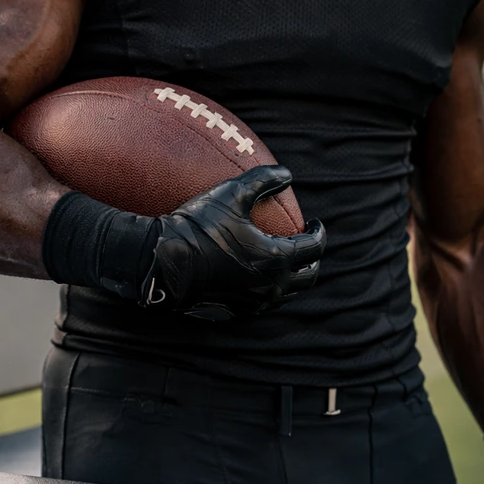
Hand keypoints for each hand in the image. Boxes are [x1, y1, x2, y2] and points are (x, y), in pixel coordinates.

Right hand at [144, 166, 326, 320]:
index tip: (315, 223)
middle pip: (309, 276)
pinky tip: (257, 275)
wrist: (164, 261)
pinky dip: (270, 288)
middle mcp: (271, 284)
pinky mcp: (236, 310)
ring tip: (284, 260)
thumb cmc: (199, 226)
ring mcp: (254, 301)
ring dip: (292, 276)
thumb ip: (263, 180)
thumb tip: (287, 173)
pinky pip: (264, 302)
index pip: (315, 246)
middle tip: (306, 244)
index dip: (319, 231)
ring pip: (287, 293)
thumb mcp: (231, 193)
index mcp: (278, 257)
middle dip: (313, 259)